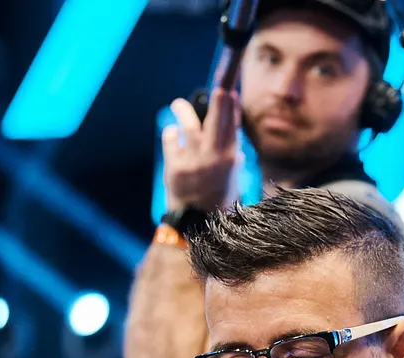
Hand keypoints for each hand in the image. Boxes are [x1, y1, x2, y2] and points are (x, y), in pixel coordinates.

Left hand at [162, 88, 242, 213]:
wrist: (195, 223)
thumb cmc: (215, 195)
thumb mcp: (231, 174)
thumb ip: (231, 151)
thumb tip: (233, 124)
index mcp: (230, 160)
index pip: (232, 126)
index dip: (230, 107)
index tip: (228, 91)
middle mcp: (214, 160)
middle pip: (217, 122)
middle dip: (218, 102)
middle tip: (218, 88)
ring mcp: (194, 163)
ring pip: (189, 126)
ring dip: (183, 110)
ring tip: (177, 104)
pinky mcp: (175, 168)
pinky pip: (171, 140)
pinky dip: (171, 134)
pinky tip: (172, 133)